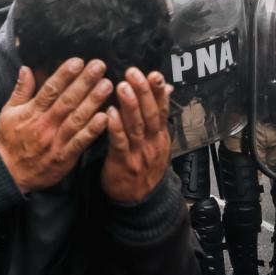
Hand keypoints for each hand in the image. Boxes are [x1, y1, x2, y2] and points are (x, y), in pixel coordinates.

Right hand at [0, 58, 111, 194]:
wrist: (8, 173)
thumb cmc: (9, 141)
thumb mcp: (8, 113)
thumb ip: (20, 91)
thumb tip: (26, 68)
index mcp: (32, 112)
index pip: (50, 90)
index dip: (64, 75)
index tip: (78, 61)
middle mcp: (45, 124)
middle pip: (67, 100)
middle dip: (84, 82)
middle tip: (99, 66)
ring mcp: (55, 141)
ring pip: (77, 118)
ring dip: (93, 101)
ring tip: (106, 85)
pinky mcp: (64, 157)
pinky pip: (80, 142)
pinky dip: (92, 130)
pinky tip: (105, 118)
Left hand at [101, 68, 172, 203]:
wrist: (139, 201)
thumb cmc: (144, 167)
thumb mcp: (156, 142)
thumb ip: (157, 117)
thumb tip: (166, 90)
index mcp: (159, 136)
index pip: (162, 109)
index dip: (158, 92)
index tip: (154, 74)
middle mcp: (152, 143)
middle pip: (150, 114)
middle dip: (143, 92)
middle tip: (134, 73)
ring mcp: (138, 153)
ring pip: (136, 127)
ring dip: (129, 106)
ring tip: (122, 86)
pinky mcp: (122, 164)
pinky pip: (119, 144)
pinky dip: (115, 128)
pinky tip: (109, 114)